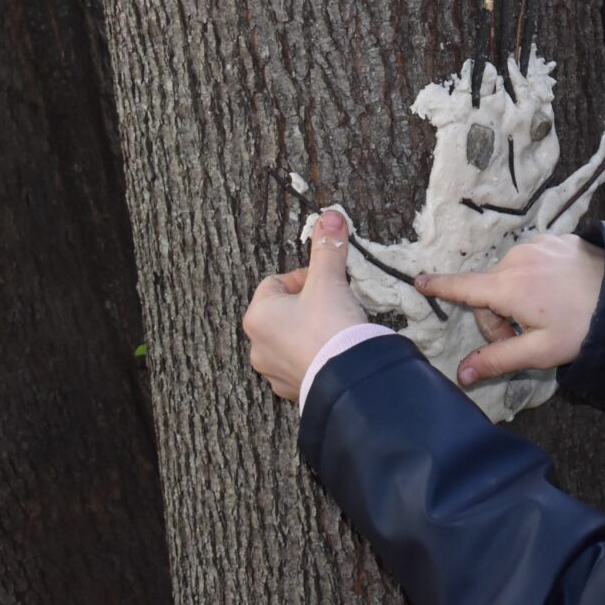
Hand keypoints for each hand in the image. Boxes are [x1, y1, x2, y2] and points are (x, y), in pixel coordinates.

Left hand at [242, 207, 370, 400]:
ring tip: (334, 329)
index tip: (326, 283)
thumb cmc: (329, 325)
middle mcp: (257, 346)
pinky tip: (333, 353)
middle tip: (333, 305)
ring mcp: (273, 371)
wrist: (348, 377)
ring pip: (290, 339)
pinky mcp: (292, 390)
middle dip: (307, 306)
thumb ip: (327, 247)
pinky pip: (300, 364)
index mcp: (257, 316)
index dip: (304, 278)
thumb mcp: (328, 280)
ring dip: (308, 332)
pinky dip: (314, 357)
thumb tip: (330, 215)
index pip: (276, 283)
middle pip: (283, 311)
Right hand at [416, 233, 604, 386]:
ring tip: (548, 316)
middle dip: (498, 318)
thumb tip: (461, 375)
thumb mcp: (539, 351)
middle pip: (489, 292)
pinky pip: (530, 262)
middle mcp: (516, 258)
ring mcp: (536, 245)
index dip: (439, 286)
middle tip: (525, 339)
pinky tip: (559, 294)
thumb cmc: (583, 326)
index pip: (462, 287)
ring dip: (517, 298)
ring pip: (510, 277)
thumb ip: (497, 360)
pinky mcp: (554, 238)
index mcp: (508, 286)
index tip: (419, 281)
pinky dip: (535, 279)